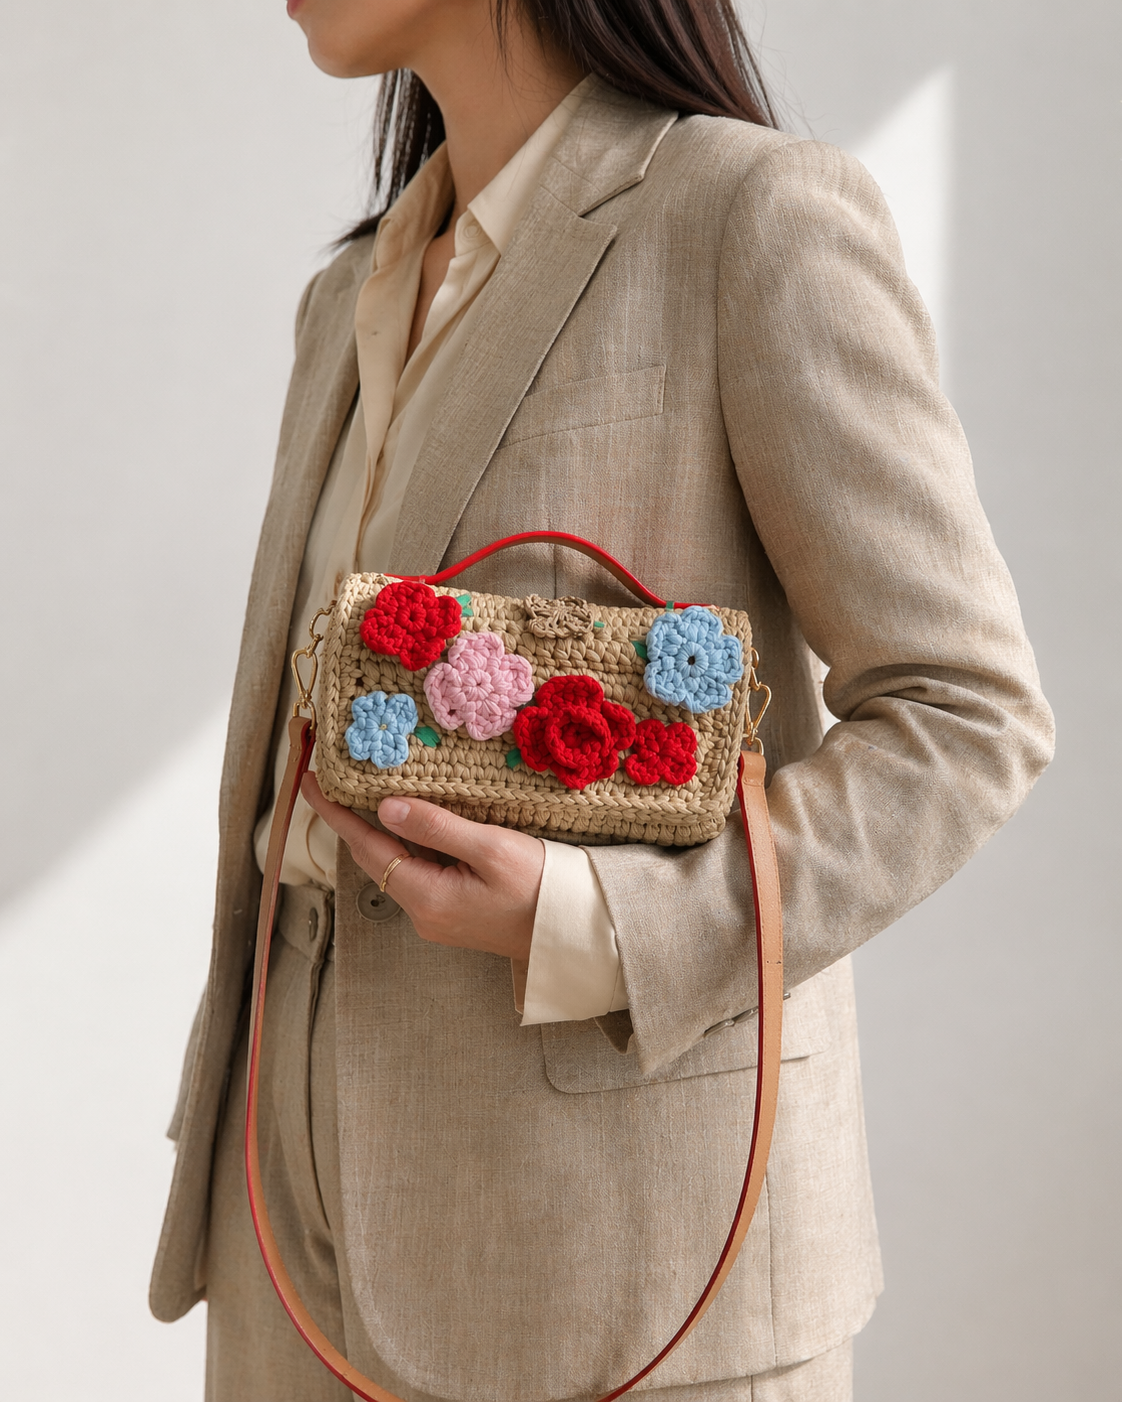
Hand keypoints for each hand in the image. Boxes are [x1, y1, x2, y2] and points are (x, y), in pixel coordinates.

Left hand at [300, 773, 543, 962]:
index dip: (335, 813)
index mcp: (426, 897)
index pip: (366, 847)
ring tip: (359, 790)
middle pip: (373, 858)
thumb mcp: (492, 849)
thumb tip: (386, 807)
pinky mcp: (452, 912)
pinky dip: (404, 843)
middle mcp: (423, 913)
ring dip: (376, 830)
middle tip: (331, 778)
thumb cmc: (542, 887)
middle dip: (349, 819)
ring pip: (393, 864)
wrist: (575, 929)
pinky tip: (406, 819)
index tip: (309, 781)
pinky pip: (415, 871)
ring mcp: (436, 916)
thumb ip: (436, 827)